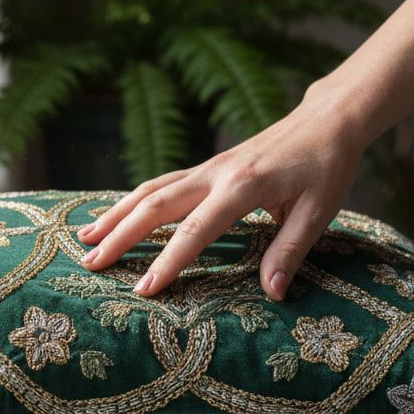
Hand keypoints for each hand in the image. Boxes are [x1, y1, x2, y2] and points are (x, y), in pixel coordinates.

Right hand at [77, 86, 366, 299]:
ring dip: (116, 214)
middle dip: (120, 236)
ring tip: (85, 240)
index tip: (143, 290)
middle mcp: (216, 174)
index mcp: (242, 187)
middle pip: (155, 205)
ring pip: (149, 189)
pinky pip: (160, 183)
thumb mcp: (319, 211)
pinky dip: (132, 200)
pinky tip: (115, 216)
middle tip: (89, 265)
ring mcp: (207, 168)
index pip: (195, 231)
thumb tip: (272, 294)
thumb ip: (290, 251)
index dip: (167, 262)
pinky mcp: (207, 168)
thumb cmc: (327, 166)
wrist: (327, 119)